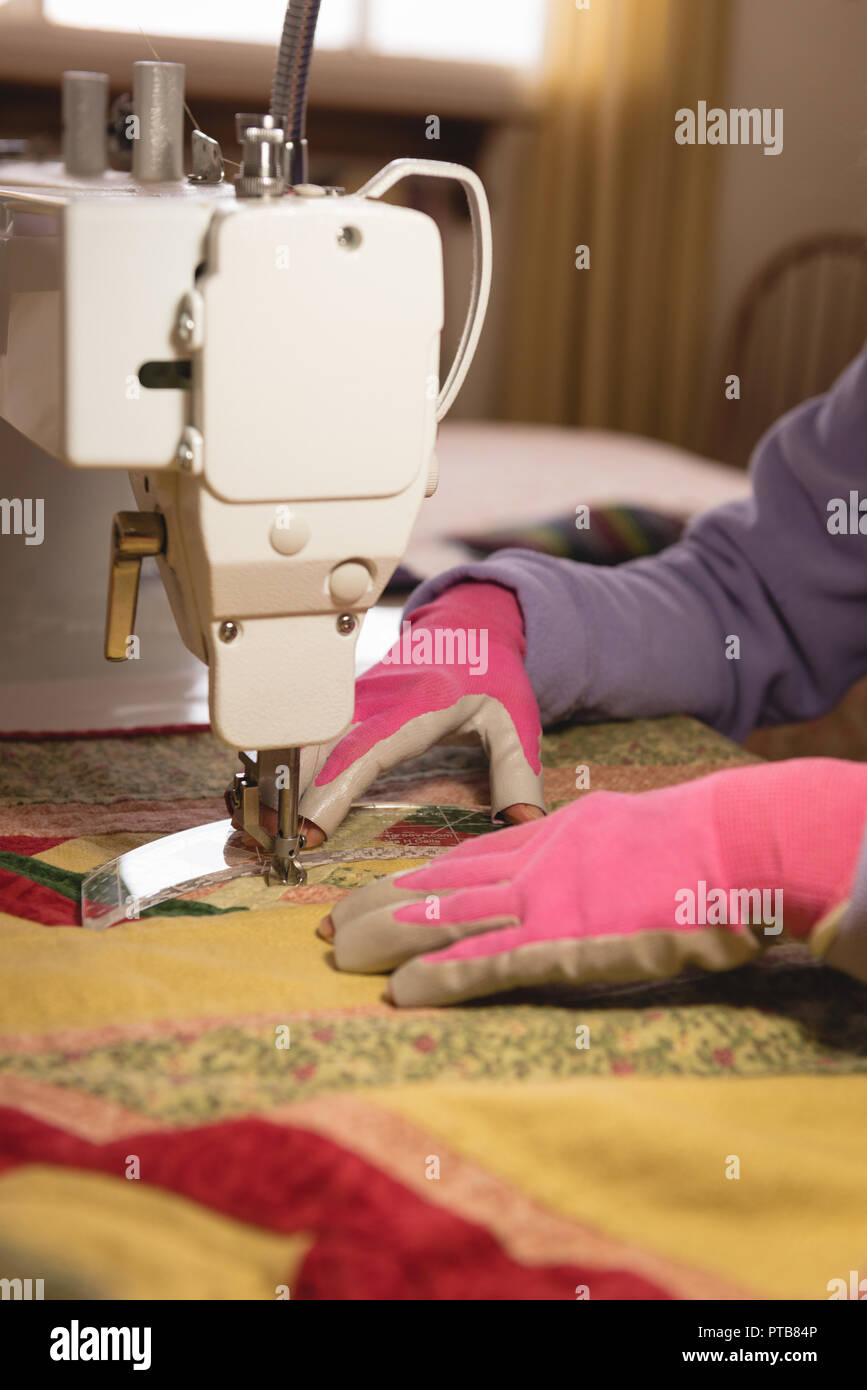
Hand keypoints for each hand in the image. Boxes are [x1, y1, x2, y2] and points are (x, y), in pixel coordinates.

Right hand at [229, 581, 545, 848]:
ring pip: (300, 738)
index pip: (369, 748)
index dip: (334, 788)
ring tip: (249, 828)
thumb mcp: (518, 722)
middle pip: (318, 744)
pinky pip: (300, 737)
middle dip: (286, 791)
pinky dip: (276, 768)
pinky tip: (257, 803)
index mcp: (420, 701)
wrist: (467, 627)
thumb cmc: (492, 677)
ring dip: (273, 781)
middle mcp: (374, 697)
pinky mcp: (336, 705)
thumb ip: (517, 775)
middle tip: (263, 838)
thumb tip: (522, 826)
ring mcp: (349, 698)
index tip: (308, 828)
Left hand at [318, 758, 866, 1005]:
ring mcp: (541, 905)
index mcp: (541, 843)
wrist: (729, 844)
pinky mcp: (563, 943)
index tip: (358, 897)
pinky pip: (487, 963)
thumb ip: (575, 850)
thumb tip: (554, 857)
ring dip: (386, 941)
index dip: (399, 882)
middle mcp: (528, 869)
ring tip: (339, 958)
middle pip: (434, 888)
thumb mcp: (612, 831)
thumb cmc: (688, 842)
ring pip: (445, 920)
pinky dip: (440, 978)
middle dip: (374, 910)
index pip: (453, 865)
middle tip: (327, 932)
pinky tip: (400, 992)